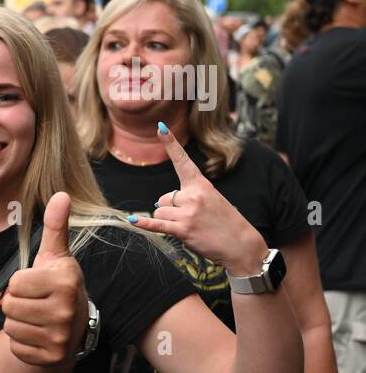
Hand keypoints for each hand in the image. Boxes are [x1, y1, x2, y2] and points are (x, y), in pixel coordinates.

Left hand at [1, 193, 87, 365]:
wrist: (73, 329)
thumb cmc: (57, 287)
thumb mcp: (56, 256)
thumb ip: (55, 227)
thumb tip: (61, 194)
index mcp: (65, 283)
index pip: (15, 284)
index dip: (20, 284)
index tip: (37, 286)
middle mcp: (67, 311)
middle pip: (9, 306)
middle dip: (16, 304)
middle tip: (35, 304)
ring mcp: (62, 338)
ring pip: (11, 327)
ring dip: (18, 323)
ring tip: (37, 319)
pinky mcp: (52, 358)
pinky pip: (16, 347)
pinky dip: (22, 342)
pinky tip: (38, 336)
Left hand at [128, 124, 267, 272]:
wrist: (241, 244)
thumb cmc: (225, 222)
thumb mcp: (211, 200)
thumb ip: (188, 197)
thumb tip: (160, 205)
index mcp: (201, 184)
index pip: (183, 161)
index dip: (171, 144)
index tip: (160, 127)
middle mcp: (193, 195)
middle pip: (163, 198)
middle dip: (172, 208)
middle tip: (194, 218)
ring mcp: (188, 212)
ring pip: (159, 212)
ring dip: (169, 221)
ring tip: (191, 227)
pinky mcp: (183, 229)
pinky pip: (157, 224)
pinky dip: (144, 224)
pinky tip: (132, 220)